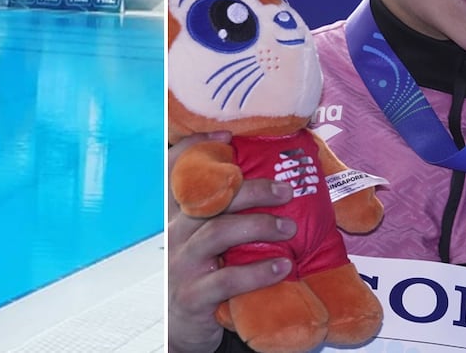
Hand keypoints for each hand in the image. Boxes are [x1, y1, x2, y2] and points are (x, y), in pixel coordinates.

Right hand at [168, 132, 296, 352]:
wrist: (183, 330)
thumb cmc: (203, 277)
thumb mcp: (204, 244)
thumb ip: (225, 218)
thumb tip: (273, 190)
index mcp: (179, 217)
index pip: (176, 173)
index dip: (197, 149)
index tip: (227, 136)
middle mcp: (175, 234)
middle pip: (211, 200)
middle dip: (252, 190)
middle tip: (286, 191)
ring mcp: (181, 264)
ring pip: (218, 233)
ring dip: (259, 226)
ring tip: (290, 229)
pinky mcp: (192, 295)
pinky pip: (226, 279)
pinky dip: (257, 272)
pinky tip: (282, 268)